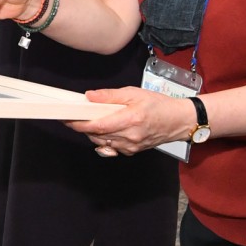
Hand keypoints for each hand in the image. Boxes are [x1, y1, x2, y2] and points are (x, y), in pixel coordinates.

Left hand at [66, 86, 197, 153]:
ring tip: (87, 120)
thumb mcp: (134, 93)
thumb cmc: (159, 105)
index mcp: (130, 119)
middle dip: (81, 127)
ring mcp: (131, 146)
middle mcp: (130, 136)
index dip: (79, 123)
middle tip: (71, 116)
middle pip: (97, 135)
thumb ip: (110, 96)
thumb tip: (90, 96)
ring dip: (91, 132)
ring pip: (102, 142)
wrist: (178, 121)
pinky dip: (103, 138)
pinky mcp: (132, 151)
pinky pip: (111, 147)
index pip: (98, 126)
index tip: (67, 118)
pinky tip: (104, 129)